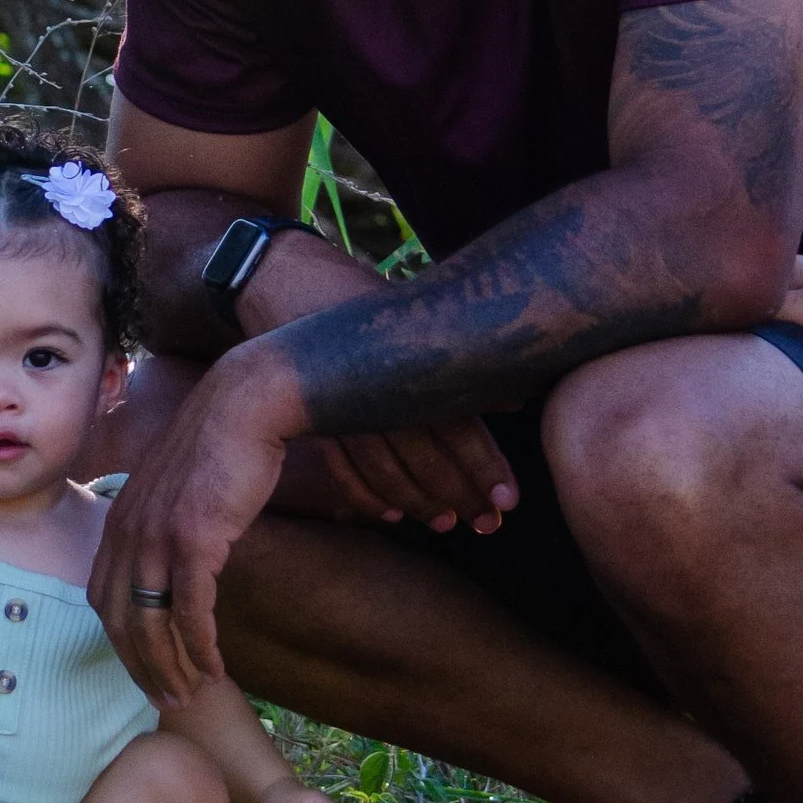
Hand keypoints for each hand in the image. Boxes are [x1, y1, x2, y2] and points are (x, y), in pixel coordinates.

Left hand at [90, 344, 298, 702]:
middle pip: (119, 620)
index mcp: (118, 520)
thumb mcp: (174, 488)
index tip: (141, 669)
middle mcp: (127, 532)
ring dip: (170, 667)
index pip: (102, 599)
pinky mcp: (194, 539)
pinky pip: (191, 610)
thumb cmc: (219, 446)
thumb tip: (171, 559)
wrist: (244, 405)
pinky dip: (200, 646)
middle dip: (140, 667)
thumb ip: (162, 523)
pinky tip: (215, 668)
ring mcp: (157, 536)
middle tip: (165, 699)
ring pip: (152, 624)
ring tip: (189, 695)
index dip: (119, 642)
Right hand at [230, 224, 513, 529]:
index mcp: (407, 359)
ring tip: (444, 523)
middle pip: (423, 455)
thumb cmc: (360, 293)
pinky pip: (339, 466)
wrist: (282, 277)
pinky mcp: (308, 416)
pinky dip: (363, 494)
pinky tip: (387, 513)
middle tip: (487, 525)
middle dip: (457, 494)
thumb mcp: (415, 313)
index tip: (507, 500)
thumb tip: (520, 397)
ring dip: (415, 501)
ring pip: (381, 468)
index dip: (483, 464)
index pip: (455, 423)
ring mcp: (336, 405)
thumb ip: (463, 358)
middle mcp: (373, 387)